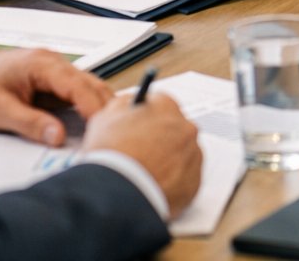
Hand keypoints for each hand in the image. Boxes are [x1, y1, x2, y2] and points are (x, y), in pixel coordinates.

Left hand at [0, 47, 111, 146]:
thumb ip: (30, 123)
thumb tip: (58, 137)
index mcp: (41, 65)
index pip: (78, 85)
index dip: (93, 107)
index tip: (104, 128)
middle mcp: (54, 62)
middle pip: (91, 84)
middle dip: (103, 108)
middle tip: (109, 135)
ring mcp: (55, 69)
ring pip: (88, 86)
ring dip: (98, 107)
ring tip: (104, 132)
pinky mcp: (53, 79)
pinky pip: (77, 91)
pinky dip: (87, 106)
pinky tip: (89, 124)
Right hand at [84, 94, 202, 218]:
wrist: (116, 192)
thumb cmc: (109, 154)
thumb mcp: (104, 117)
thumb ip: (122, 105)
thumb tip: (131, 104)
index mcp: (166, 106)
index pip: (160, 105)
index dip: (146, 118)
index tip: (140, 127)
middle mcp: (185, 127)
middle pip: (174, 129)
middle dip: (160, 139)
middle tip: (141, 154)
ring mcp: (192, 155)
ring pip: (182, 154)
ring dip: (169, 160)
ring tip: (146, 174)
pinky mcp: (194, 182)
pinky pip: (185, 178)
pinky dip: (173, 182)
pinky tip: (154, 187)